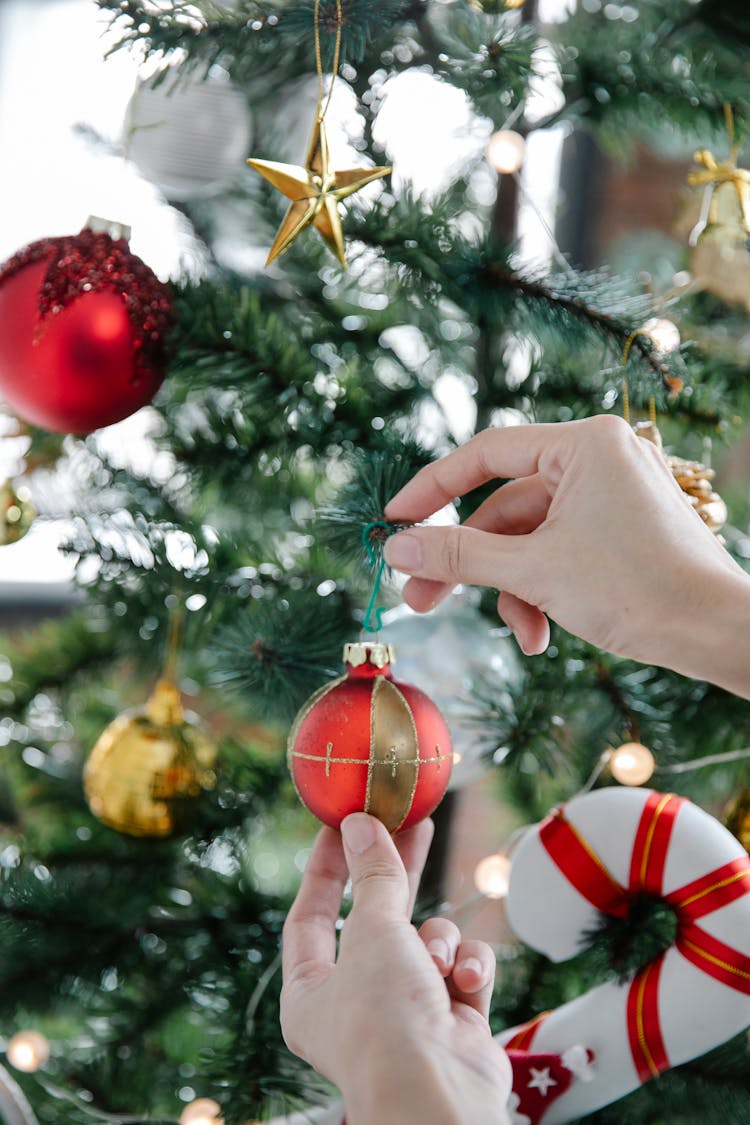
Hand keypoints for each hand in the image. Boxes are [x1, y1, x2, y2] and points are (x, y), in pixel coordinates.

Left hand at [281, 813, 511, 1124]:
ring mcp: (406, 1012)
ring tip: (436, 963)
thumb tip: (358, 823)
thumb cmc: (386, 1019)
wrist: (440, 1095)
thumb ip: (373, 874)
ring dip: (439, 943)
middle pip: (376, 919)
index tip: (346, 821)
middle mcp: (354, 1003)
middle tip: (415, 822)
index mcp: (310, 992)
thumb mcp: (373, 931)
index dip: (329, 866)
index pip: (313, 914)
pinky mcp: (453, 1020)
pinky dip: (468, 971)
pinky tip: (467, 986)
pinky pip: (462, 969)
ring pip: (427, 941)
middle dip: (397, 873)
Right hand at [383, 415, 749, 696]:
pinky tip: (543, 634)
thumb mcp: (533, 570)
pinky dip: (544, 589)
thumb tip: (395, 545)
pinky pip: (561, 549)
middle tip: (420, 597)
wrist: (717, 632)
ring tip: (518, 633)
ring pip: (531, 538)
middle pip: (505, 506)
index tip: (394, 522)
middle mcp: (599, 458)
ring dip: (512, 588)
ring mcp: (613, 494)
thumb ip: (459, 554)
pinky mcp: (622, 528)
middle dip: (468, 561)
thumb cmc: (637, 589)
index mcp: (584, 444)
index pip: (486, 453)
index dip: (432, 489)